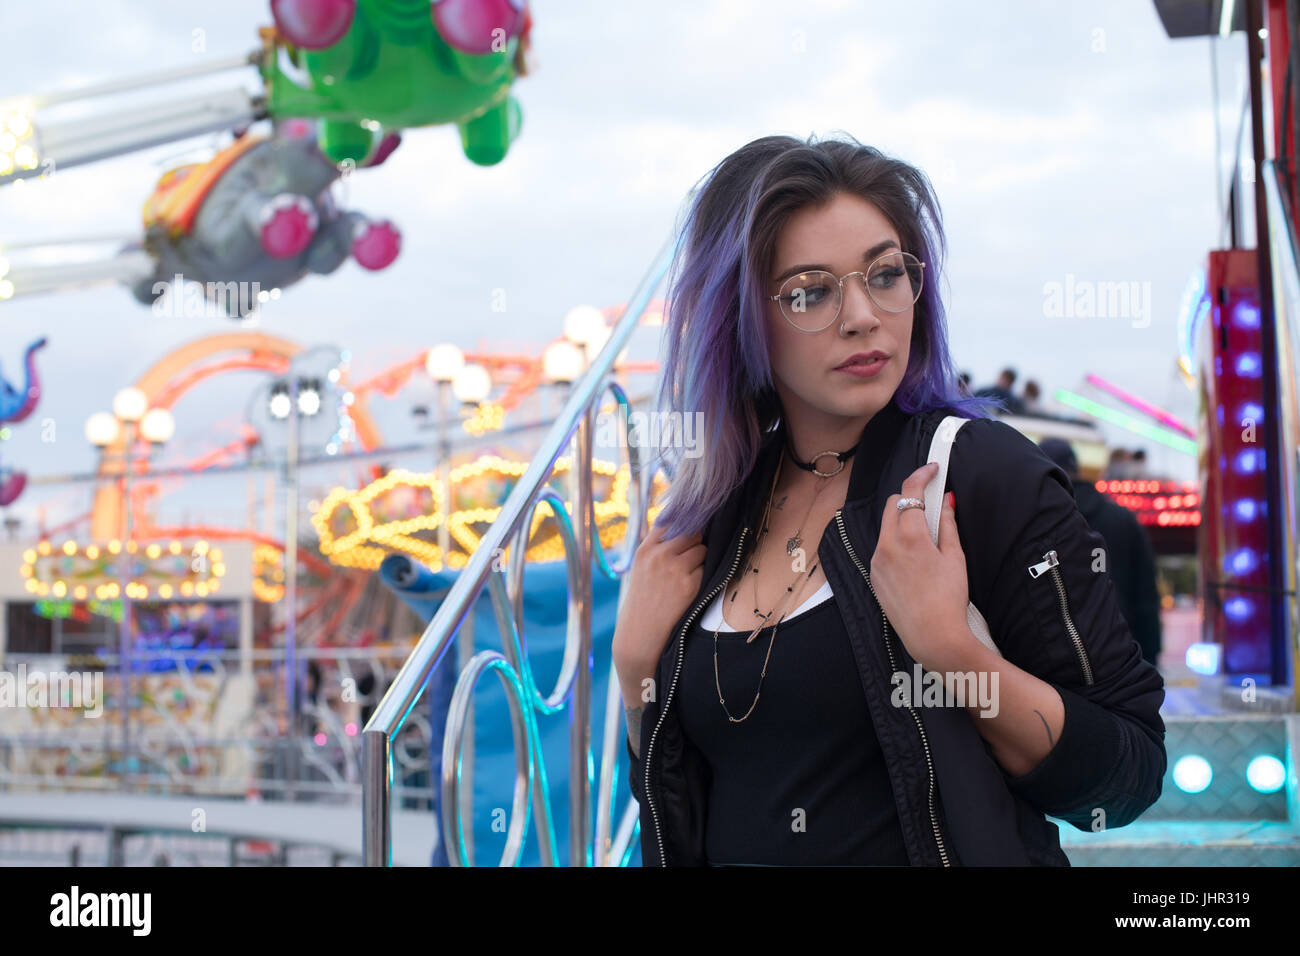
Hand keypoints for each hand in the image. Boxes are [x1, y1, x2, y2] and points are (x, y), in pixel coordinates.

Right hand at [612, 521, 705, 674]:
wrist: (640, 635)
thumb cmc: (643, 601)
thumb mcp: (642, 568)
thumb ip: (658, 547)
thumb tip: (686, 527)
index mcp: (645, 549)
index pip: (670, 520)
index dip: (684, 523)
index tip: (690, 527)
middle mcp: (659, 555)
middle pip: (692, 532)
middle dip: (696, 542)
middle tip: (690, 557)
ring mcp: (675, 569)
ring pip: (702, 549)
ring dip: (701, 559)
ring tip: (687, 575)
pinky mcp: (689, 585)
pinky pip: (706, 569)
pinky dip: (703, 576)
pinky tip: (690, 589)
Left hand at [870, 462, 977, 672]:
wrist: (932, 636)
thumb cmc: (949, 598)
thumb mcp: (955, 557)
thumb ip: (948, 524)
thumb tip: (947, 499)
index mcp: (909, 536)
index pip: (910, 492)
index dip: (922, 474)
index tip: (933, 469)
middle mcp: (886, 545)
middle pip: (893, 504)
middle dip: (910, 498)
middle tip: (932, 505)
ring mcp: (877, 561)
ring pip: (886, 527)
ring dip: (902, 522)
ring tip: (926, 538)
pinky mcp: (874, 576)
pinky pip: (882, 548)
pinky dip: (895, 543)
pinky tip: (914, 560)